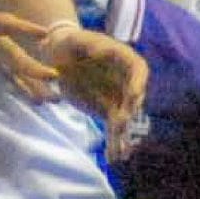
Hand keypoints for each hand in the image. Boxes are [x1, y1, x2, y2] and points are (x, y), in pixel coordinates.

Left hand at [0, 0, 60, 101]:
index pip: (2, 22)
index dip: (22, 28)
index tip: (43, 34)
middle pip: (15, 51)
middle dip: (33, 65)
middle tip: (56, 77)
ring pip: (15, 64)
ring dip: (33, 81)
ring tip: (54, 98)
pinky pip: (6, 72)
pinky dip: (20, 84)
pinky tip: (34, 98)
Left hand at [40, 26, 148, 155]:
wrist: (61, 56)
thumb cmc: (70, 43)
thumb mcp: (75, 39)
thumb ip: (88, 43)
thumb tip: (101, 50)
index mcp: (123, 58)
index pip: (138, 70)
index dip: (138, 84)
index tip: (134, 96)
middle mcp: (126, 80)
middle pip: (134, 98)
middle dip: (129, 112)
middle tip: (122, 125)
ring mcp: (118, 97)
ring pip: (125, 118)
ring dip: (123, 135)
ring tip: (122, 152)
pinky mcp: (108, 110)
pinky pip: (113, 128)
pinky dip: (114, 143)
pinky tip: (114, 158)